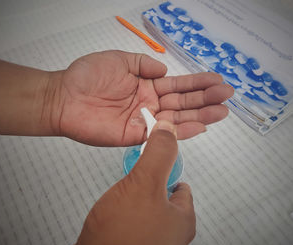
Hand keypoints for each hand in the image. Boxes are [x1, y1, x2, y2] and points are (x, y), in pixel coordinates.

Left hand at [50, 50, 232, 145]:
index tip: (217, 80)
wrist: (64, 98)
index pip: (177, 85)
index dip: (197, 83)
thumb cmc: (89, 76)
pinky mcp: (136, 136)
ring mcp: (144, 121)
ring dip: (201, 115)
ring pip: (177, 119)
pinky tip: (200, 126)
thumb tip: (165, 70)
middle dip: (205, 99)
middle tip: (227, 96)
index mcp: (146, 85)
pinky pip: (161, 134)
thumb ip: (143, 65)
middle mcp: (149, 104)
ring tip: (222, 111)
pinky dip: (181, 132)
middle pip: (182, 103)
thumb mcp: (119, 60)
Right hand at [61, 120, 194, 244]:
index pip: (181, 185)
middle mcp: (172, 235)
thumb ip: (159, 154)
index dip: (165, 169)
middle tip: (133, 179)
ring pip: (147, 208)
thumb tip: (169, 129)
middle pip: (163, 196)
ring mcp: (153, 244)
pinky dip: (125, 213)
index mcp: (184, 221)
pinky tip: (114, 211)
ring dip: (135, 198)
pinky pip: (133, 221)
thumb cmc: (121, 232)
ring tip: (122, 195)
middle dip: (147, 184)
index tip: (150, 162)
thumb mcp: (144, 182)